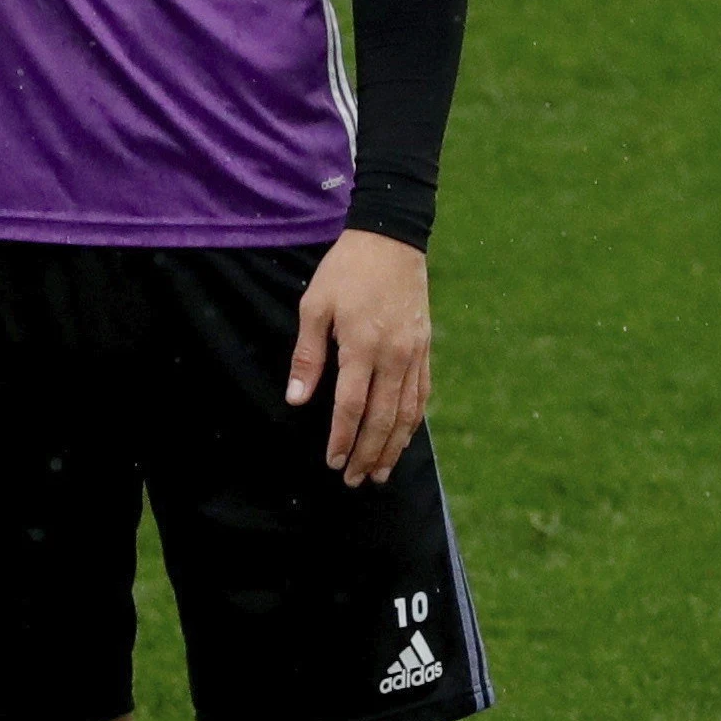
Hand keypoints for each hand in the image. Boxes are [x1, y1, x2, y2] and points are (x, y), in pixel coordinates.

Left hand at [287, 229, 432, 486]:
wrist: (391, 240)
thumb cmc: (344, 272)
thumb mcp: (314, 306)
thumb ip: (307, 355)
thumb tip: (297, 400)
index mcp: (362, 346)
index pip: (352, 407)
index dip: (342, 439)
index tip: (333, 462)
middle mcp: (394, 356)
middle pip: (383, 419)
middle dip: (369, 454)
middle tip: (356, 481)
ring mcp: (414, 354)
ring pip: (407, 413)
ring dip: (393, 446)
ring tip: (381, 473)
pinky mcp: (424, 349)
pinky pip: (422, 395)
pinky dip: (413, 422)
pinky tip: (403, 438)